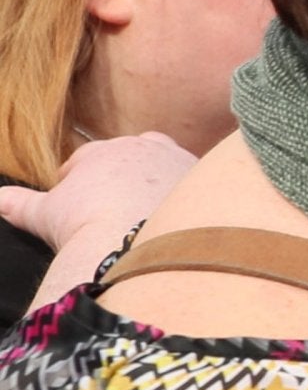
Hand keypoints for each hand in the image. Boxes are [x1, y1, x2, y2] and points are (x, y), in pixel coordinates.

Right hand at [0, 132, 196, 250]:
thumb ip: (18, 204)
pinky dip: (188, 198)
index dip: (79, 183)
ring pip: (166, 167)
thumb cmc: (86, 225)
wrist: (140, 242)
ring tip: (149, 211)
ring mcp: (179, 161)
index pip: (87, 160)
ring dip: (158, 183)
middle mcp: (144, 147)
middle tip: (114, 206)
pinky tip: (180, 218)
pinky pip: (198, 186)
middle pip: (130, 157)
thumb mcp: (44, 216)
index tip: (77, 204)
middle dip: (121, 176)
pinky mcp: (208, 181)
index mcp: (102, 152)